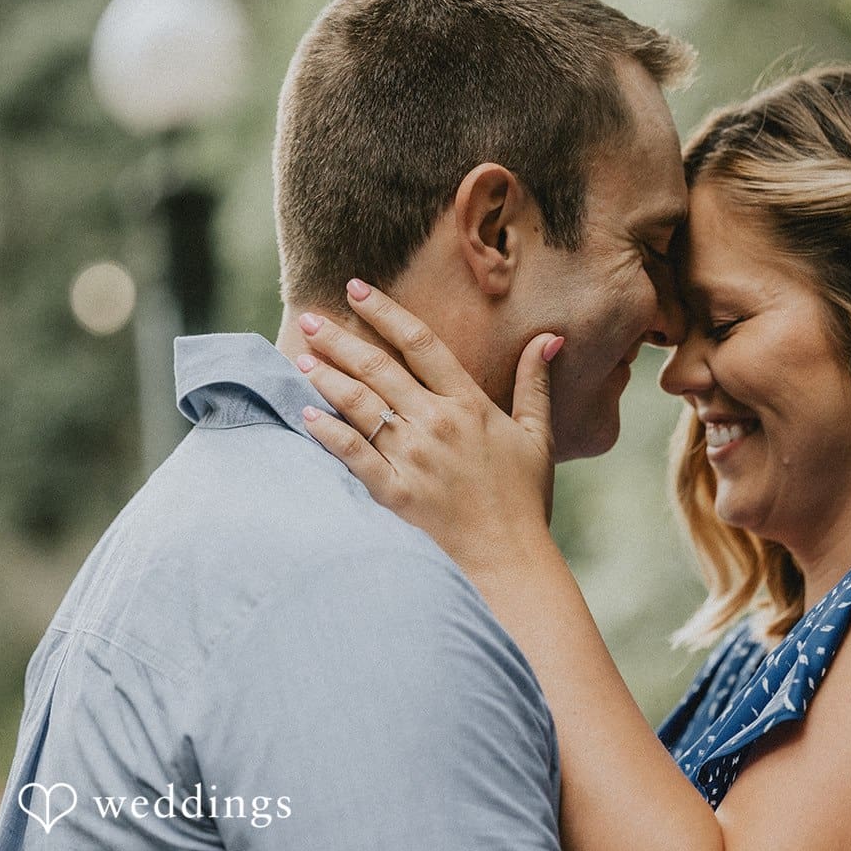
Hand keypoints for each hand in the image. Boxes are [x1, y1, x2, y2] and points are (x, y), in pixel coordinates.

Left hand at [296, 279, 563, 576]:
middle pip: (378, 367)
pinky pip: (351, 454)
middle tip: (309, 318)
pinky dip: (327, 431)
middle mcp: (436, 423)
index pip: (421, 343)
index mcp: (469, 404)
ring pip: (359, 405)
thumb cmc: (524, 498)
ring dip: (326, 377)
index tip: (356, 289)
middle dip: (339, 339)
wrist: (511, 560)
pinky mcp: (393, 492)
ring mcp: (412, 458)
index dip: (385, 311)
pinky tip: (306, 413)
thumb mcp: (536, 435)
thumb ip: (534, 383)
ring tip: (301, 357)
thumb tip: (549, 337)